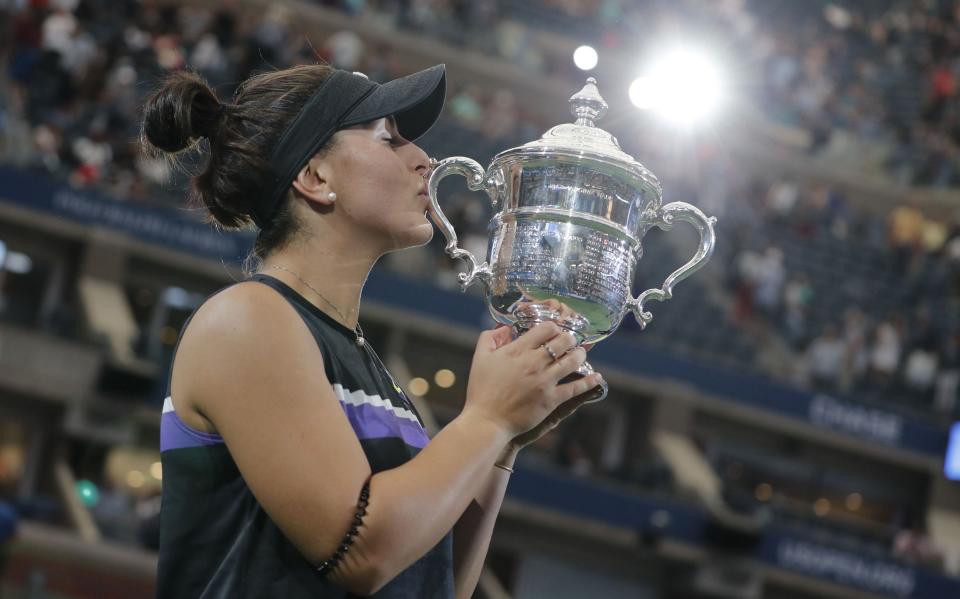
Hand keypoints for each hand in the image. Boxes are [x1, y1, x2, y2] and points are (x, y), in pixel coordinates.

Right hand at [462, 322, 601, 438]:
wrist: (486, 421)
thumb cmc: (481, 391)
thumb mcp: (479, 359)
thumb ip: (490, 338)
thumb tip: (503, 328)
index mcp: (517, 351)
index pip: (545, 329)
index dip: (554, 327)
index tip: (554, 331)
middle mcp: (533, 363)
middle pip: (562, 342)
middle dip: (570, 338)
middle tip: (570, 341)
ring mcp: (544, 381)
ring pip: (572, 361)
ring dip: (580, 355)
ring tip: (581, 354)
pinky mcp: (550, 400)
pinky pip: (575, 388)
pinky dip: (588, 382)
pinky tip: (596, 377)